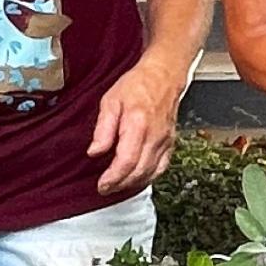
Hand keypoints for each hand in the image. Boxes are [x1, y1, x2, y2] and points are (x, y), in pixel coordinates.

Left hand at [88, 58, 184, 195]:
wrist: (163, 76)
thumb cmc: (137, 86)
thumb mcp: (110, 102)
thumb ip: (103, 129)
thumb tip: (95, 152)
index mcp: (137, 126)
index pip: (126, 161)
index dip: (113, 178)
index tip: (101, 184)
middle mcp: (154, 136)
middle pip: (138, 171)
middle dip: (120, 184)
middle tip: (105, 188)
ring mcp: (165, 141)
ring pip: (151, 172)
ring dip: (133, 183)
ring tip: (118, 186)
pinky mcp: (170, 142)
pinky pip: (162, 167)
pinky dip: (149, 177)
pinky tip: (138, 179)